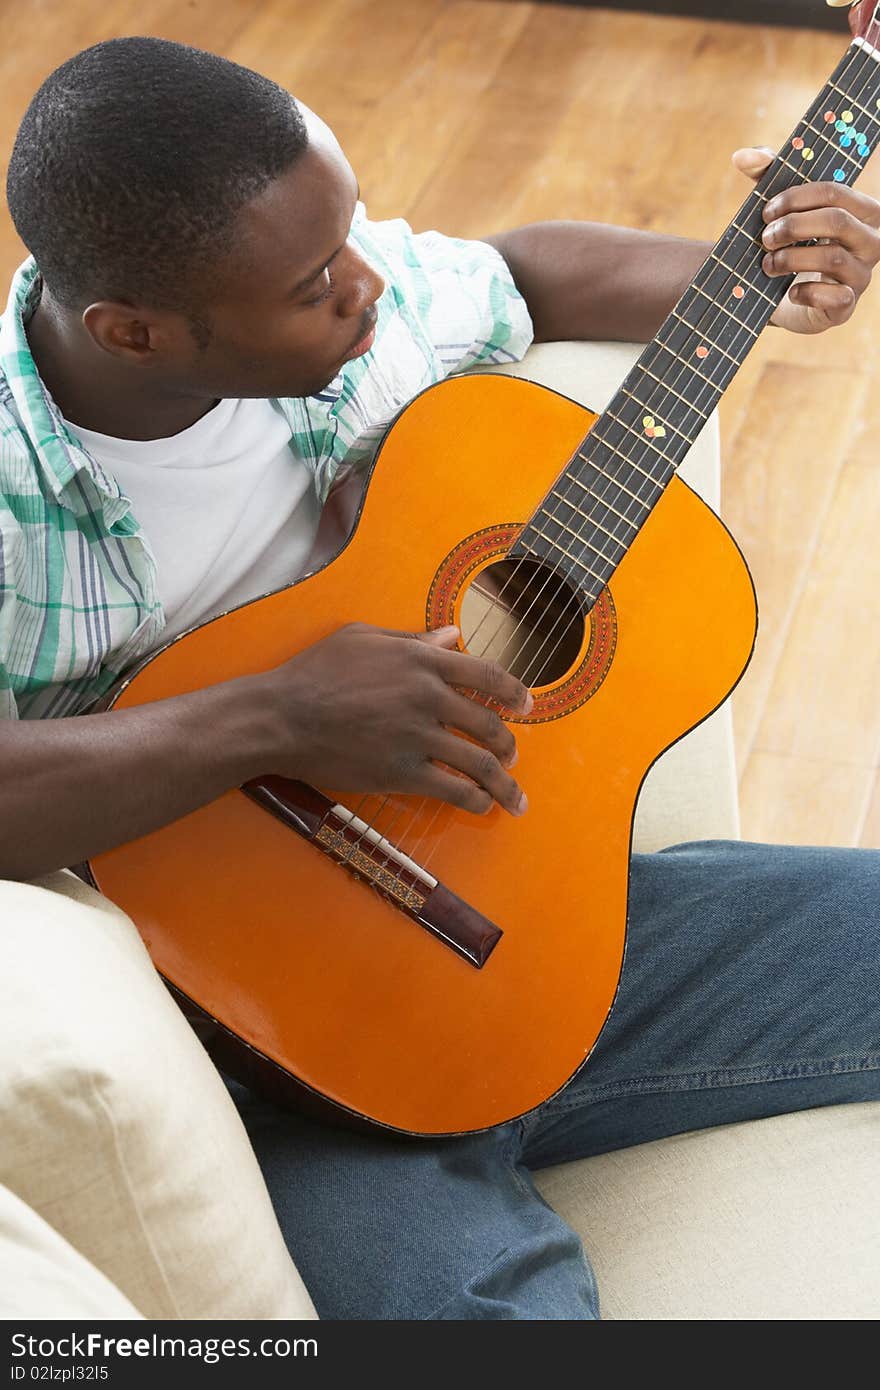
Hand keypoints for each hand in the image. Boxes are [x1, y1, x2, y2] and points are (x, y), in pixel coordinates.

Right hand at [261, 621, 531, 814]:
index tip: (527, 706)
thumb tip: (452, 636)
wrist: (281, 716)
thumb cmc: (315, 671)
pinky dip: (475, 801)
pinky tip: (482, 806)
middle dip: (510, 745)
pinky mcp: (402, 772)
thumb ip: (414, 639)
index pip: (487, 675)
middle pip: (489, 724)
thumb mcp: (364, 638)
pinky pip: (453, 789)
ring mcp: (417, 735)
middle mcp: (428, 696)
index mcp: (422, 660)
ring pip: (479, 762)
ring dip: (505, 783)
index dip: (514, 692)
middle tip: (513, 757)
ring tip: (514, 798)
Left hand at [731, 145, 879, 332]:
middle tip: (764, 238)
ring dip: (791, 258)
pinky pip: (834, 297)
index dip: (795, 198)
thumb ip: (765, 175)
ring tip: (767, 263)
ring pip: (833, 257)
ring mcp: (862, 275)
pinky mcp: (846, 306)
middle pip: (836, 221)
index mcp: (862, 210)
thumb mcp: (780, 206)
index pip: (834, 192)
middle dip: (793, 227)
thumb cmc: (791, 243)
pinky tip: (788, 293)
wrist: (786, 298)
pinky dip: (805, 293)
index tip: (766, 211)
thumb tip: (741, 155)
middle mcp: (871, 240)